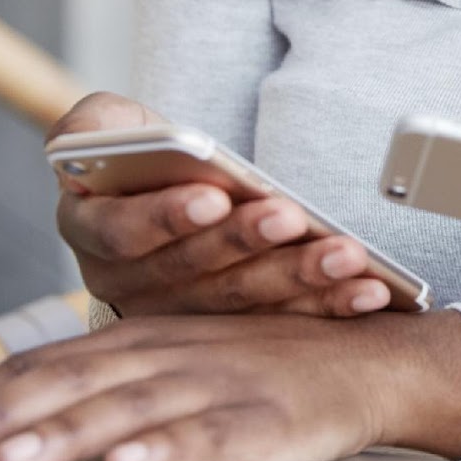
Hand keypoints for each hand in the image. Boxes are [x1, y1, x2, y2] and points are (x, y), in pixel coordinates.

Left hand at [0, 311, 460, 460]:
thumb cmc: (252, 367)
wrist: (365, 362)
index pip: (46, 369)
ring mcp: (214, 385)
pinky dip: (167, 449)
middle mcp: (166, 356)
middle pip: (74, 387)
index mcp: (135, 343)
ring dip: (71, 435)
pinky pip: (207, 436)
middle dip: (4, 418)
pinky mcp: (261, 419)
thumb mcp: (155, 357)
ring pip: (131, 410)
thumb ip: (67, 373)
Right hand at [52, 93, 397, 318]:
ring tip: (347, 256)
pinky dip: (329, 307)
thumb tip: (91, 137)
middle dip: (247, 244)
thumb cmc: (137, 157)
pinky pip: (283, 322)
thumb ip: (91, 125)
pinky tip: (369, 292)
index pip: (122, 231)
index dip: (166, 216)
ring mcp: (184, 315)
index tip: (214, 196)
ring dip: (299, 279)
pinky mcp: (233, 334)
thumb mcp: (102, 128)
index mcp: (91, 231)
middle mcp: (129, 284)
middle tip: (292, 218)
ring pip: (243, 302)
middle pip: (193, 271)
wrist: (168, 193)